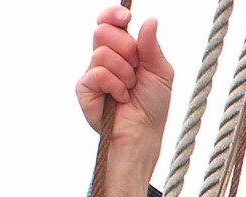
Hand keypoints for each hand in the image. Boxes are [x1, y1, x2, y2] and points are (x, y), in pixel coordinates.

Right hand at [76, 6, 172, 152]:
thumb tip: (150, 19)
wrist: (144, 132)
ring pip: (102, 52)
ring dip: (125, 73)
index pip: (109, 22)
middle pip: (103, 31)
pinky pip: (98, 74)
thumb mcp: (161, 72)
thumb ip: (152, 46)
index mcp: (122, 49)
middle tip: (136, 68)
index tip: (126, 16)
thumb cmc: (154, 105)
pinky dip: (116, 87)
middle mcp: (104, 57)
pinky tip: (120, 98)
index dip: (113, 14)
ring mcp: (92, 71)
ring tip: (130, 88)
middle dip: (126, 48)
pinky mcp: (84, 88)